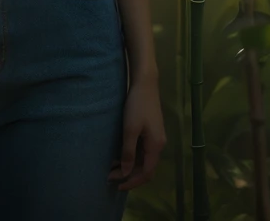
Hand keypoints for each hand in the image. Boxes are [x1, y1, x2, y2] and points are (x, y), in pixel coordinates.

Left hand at [107, 76, 166, 190]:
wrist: (145, 83)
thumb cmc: (137, 105)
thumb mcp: (130, 129)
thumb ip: (128, 152)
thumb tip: (126, 173)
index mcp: (156, 146)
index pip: (147, 173)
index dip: (133, 182)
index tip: (117, 185)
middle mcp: (159, 145)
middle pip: (146, 168)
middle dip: (129, 175)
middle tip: (110, 176)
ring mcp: (156, 138)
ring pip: (143, 159)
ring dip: (129, 166)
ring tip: (112, 168)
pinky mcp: (151, 131)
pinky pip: (142, 150)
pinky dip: (131, 156)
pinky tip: (119, 155)